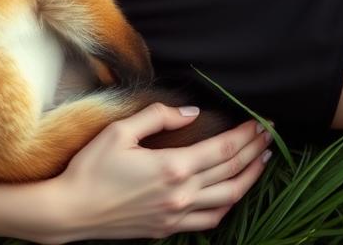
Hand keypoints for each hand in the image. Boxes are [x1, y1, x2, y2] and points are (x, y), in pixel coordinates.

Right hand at [41, 104, 271, 242]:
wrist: (73, 210)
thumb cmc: (91, 167)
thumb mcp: (119, 132)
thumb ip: (157, 117)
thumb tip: (191, 113)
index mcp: (172, 166)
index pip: (221, 149)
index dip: (245, 135)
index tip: (259, 122)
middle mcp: (181, 194)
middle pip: (231, 172)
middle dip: (254, 152)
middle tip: (269, 136)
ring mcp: (177, 215)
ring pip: (228, 199)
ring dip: (249, 179)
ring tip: (262, 163)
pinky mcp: (169, 229)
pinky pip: (210, 220)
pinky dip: (228, 206)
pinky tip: (232, 195)